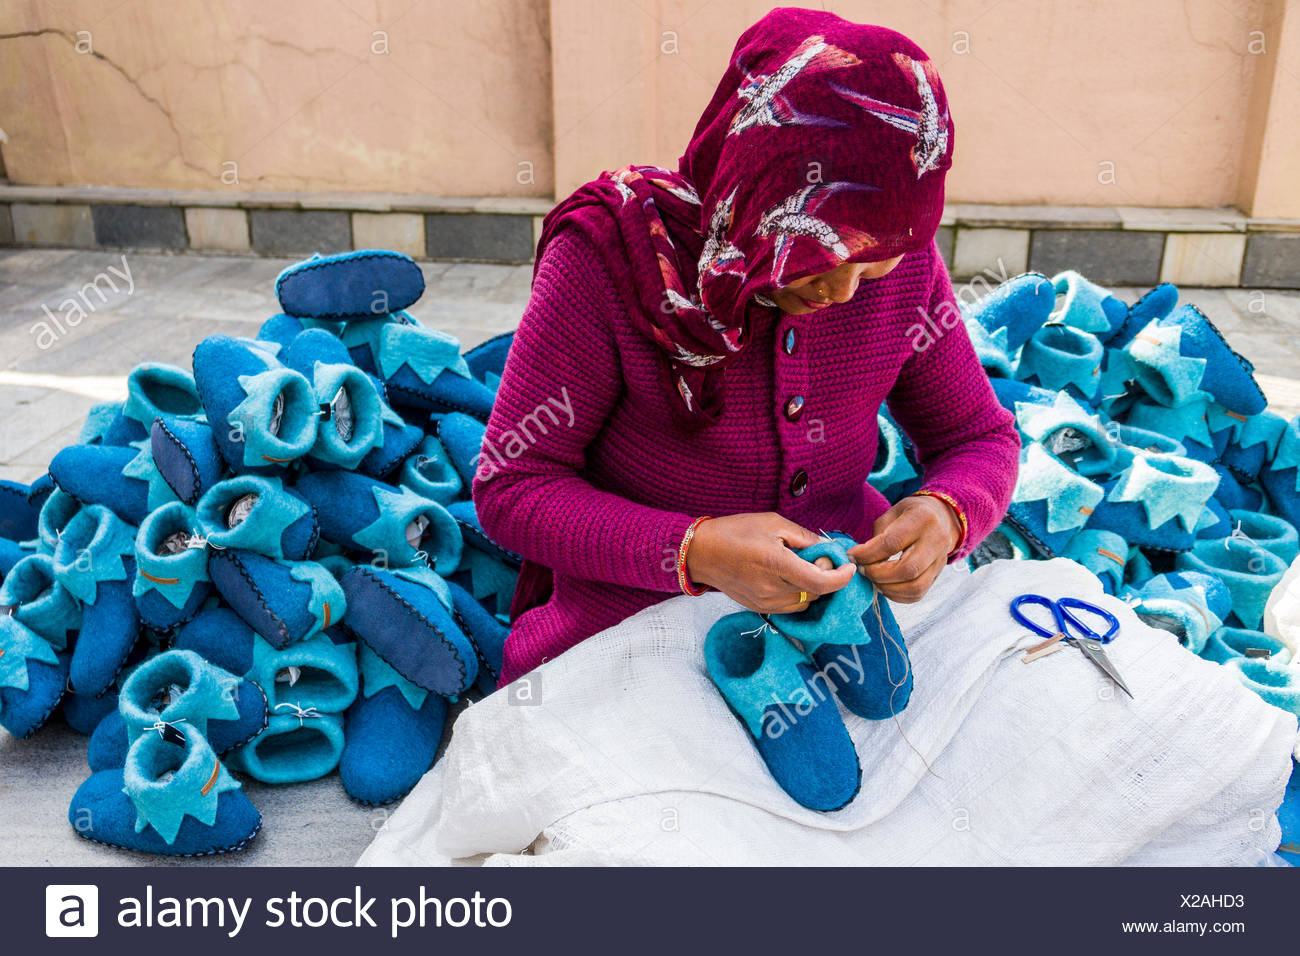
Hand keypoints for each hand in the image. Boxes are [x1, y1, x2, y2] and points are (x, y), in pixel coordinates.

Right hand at [685, 512, 856, 613]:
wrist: (701, 553)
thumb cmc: (736, 531)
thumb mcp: (773, 523)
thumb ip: (804, 537)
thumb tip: (827, 549)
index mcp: (777, 564)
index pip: (821, 582)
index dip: (841, 577)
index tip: (849, 567)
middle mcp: (772, 588)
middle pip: (816, 592)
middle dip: (826, 577)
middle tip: (820, 558)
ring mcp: (765, 602)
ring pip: (805, 601)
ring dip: (812, 587)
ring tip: (801, 566)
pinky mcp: (760, 608)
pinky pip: (791, 606)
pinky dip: (798, 593)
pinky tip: (789, 577)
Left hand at [848, 495, 960, 603]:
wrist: (941, 517)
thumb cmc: (910, 514)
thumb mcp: (892, 513)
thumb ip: (878, 535)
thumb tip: (861, 559)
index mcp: (922, 519)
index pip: (892, 543)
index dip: (868, 554)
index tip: (852, 556)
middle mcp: (936, 540)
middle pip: (907, 569)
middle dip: (877, 574)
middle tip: (862, 570)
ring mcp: (941, 560)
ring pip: (914, 586)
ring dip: (887, 588)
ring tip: (872, 579)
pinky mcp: (938, 574)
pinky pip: (918, 594)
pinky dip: (897, 595)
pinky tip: (885, 586)